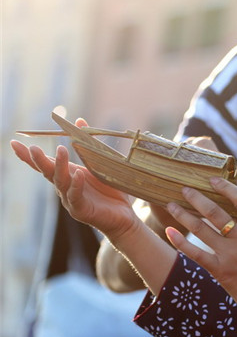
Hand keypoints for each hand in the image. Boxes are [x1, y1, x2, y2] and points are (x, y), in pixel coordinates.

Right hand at [10, 121, 136, 239]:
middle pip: (48, 172)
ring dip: (59, 165)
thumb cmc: (111, 189)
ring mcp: (71, 199)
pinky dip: (76, 184)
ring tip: (61, 150)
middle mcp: (65, 187)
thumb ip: (89, 144)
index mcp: (67, 175)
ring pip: (61, 181)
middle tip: (32, 147)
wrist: (124, 216)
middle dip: (38, 160)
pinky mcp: (81, 210)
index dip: (29, 155)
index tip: (14, 143)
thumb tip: (79, 120)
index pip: (45, 163)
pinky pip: (76, 195)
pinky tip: (77, 174)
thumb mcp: (100, 163)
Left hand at [164, 177, 236, 336]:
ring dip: (184, 214)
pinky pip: (195, 253)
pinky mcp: (220, 270)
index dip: (226, 187)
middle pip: (216, 212)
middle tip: (184, 188)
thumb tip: (234, 212)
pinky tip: (169, 231)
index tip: (212, 180)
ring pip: (201, 229)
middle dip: (197, 198)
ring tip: (172, 204)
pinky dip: (180, 241)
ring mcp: (231, 255)